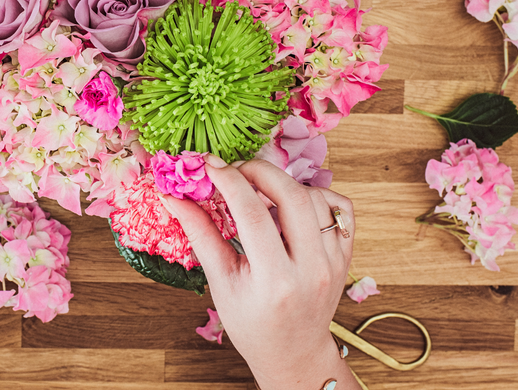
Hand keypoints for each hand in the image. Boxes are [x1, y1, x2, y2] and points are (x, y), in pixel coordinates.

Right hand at [161, 158, 356, 388]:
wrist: (293, 352)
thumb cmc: (251, 322)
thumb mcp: (220, 282)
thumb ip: (200, 233)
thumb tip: (172, 195)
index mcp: (274, 280)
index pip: (251, 213)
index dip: (227, 180)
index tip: (208, 165)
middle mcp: (311, 268)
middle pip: (292, 195)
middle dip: (259, 171)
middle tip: (234, 170)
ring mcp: (334, 262)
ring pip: (316, 197)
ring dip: (284, 184)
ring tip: (259, 192)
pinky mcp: (345, 256)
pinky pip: (340, 208)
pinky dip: (317, 195)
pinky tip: (293, 203)